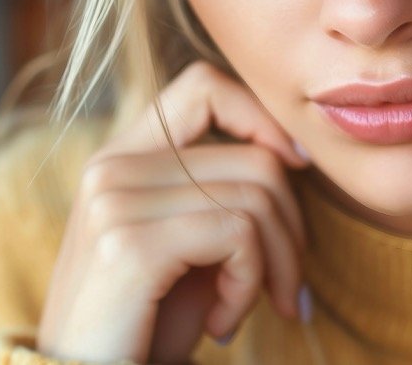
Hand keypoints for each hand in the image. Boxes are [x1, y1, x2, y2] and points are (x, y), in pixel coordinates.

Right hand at [37, 61, 311, 363]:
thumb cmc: (146, 325)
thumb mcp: (190, 248)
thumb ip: (223, 193)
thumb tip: (297, 154)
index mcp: (122, 157)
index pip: (204, 85)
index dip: (263, 116)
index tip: (299, 165)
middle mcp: (112, 166)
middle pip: (256, 156)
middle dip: (293, 228)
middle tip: (285, 286)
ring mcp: (115, 200)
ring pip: (258, 195)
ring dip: (276, 265)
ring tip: (254, 308)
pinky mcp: (130, 243)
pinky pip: (239, 234)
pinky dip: (250, 285)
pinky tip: (221, 326)